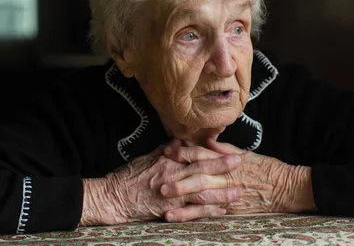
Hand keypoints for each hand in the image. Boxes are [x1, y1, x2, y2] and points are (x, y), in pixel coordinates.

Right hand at [79, 139, 242, 225]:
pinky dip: (207, 211)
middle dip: (223, 167)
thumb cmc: (129, 176)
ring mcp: (171, 194)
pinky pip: (191, 211)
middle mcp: (171, 175)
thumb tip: (181, 141)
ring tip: (238, 192)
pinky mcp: (168, 210)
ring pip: (201, 192)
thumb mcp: (148, 157)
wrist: (113, 197)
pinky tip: (221, 211)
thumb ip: (167, 150)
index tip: (229, 150)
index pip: (195, 154)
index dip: (213, 152)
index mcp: (168, 160)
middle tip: (241, 163)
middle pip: (202, 170)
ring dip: (221, 192)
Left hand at [162, 139, 315, 220]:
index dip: (184, 152)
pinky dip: (190, 215)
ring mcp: (228, 194)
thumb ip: (224, 148)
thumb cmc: (266, 169)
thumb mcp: (245, 154)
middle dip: (178, 177)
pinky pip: (207, 213)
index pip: (203, 154)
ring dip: (180, 199)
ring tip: (162, 201)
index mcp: (228, 161)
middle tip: (159, 180)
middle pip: (198, 176)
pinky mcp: (230, 209)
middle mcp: (226, 177)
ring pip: (200, 196)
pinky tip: (174, 217)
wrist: (285, 188)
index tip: (168, 150)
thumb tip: (206, 140)